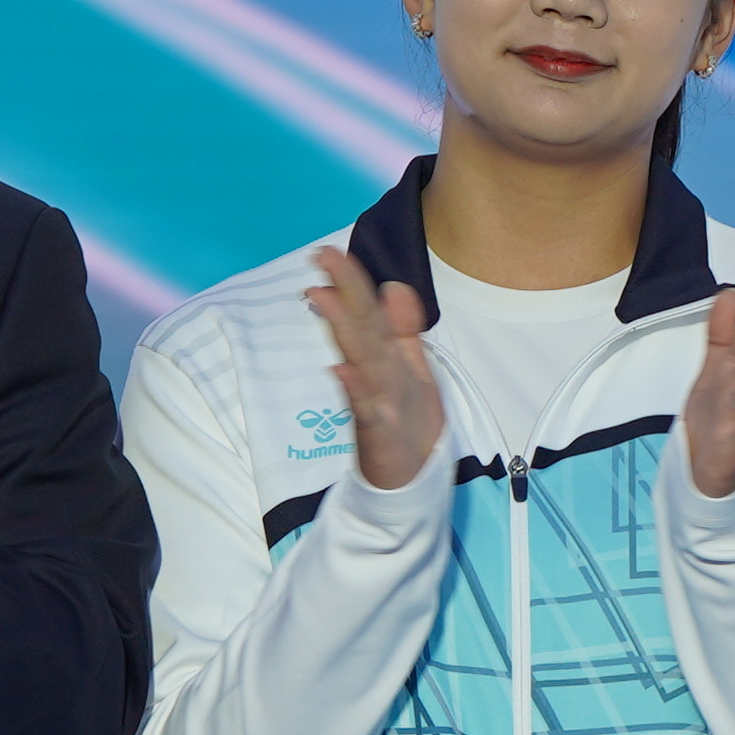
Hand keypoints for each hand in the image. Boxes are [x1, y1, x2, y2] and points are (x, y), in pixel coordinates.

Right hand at [306, 246, 442, 491]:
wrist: (410, 482)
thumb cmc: (408, 423)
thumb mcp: (413, 369)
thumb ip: (403, 331)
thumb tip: (394, 286)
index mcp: (384, 359)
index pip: (366, 313)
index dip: (352, 282)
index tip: (330, 252)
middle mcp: (374, 376)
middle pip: (358, 328)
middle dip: (343, 292)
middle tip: (321, 256)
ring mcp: (372, 403)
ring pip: (359, 360)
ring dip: (342, 329)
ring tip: (325, 297)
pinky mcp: (377, 434)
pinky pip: (366, 409)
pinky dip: (355, 389)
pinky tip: (341, 368)